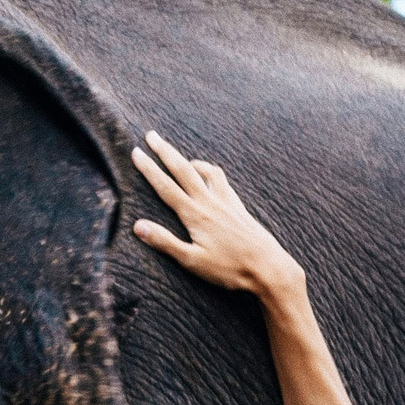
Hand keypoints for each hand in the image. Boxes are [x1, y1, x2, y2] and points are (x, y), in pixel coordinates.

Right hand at [130, 132, 306, 306]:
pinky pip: (221, 180)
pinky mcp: (238, 206)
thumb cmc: (229, 269)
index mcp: (194, 215)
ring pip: (205, 171)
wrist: (268, 266)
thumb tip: (138, 226)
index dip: (149, 169)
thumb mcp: (192, 261)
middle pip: (183, 169)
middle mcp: (209, 202)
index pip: (165, 187)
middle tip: (151, 135)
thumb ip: (165, 242)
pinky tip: (209, 176)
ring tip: (180, 157)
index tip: (136, 153)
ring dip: (190, 160)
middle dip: (165, 151)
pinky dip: (210, 172)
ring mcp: (226, 201)